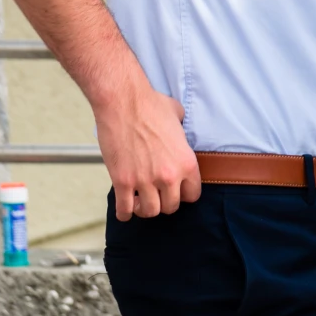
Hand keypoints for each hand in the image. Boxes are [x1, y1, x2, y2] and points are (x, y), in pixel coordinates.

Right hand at [94, 85, 200, 219]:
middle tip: (157, 196)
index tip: (176, 191)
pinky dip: (124, 213)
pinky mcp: (122, 181)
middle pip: (171, 207)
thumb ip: (182, 131)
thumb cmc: (151, 105)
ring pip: (150, 212)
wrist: (123, 102)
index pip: (193, 195)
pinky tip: (125, 209)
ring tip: (141, 201)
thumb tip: (180, 131)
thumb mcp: (179, 117)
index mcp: (186, 162)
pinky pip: (125, 209)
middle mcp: (169, 175)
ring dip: (145, 209)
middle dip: (165, 203)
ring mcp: (145, 180)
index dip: (184, 194)